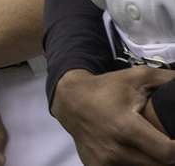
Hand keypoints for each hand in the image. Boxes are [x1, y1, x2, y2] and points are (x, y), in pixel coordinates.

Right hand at [52, 68, 174, 165]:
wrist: (69, 100)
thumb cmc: (106, 88)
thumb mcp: (137, 77)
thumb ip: (167, 80)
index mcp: (125, 126)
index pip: (167, 152)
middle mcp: (114, 148)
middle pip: (159, 165)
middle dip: (166, 155)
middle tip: (165, 141)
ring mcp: (103, 161)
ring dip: (151, 160)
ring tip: (149, 144)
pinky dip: (133, 163)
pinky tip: (132, 150)